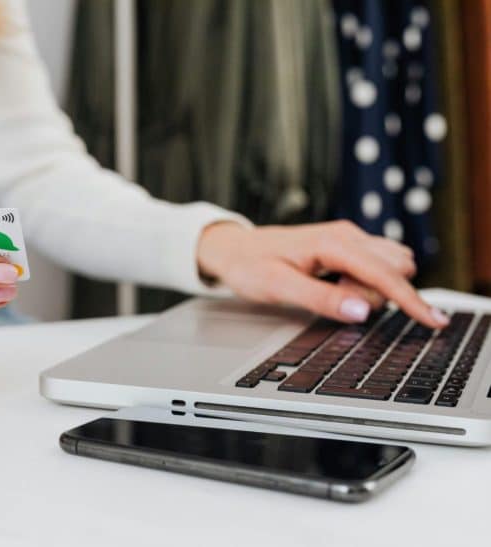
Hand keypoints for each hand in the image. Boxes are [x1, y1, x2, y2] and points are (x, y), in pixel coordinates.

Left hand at [196, 220, 447, 328]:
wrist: (234, 248)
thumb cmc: (250, 266)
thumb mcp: (278, 288)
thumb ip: (321, 299)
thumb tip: (362, 311)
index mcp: (333, 243)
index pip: (384, 274)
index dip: (411, 300)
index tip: (434, 321)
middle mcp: (347, 235)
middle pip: (392, 270)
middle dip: (373, 293)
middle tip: (331, 296)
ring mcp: (348, 238)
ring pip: (386, 267)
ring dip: (369, 288)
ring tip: (329, 289)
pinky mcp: (346, 246)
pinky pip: (374, 266)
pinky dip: (362, 281)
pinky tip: (334, 284)